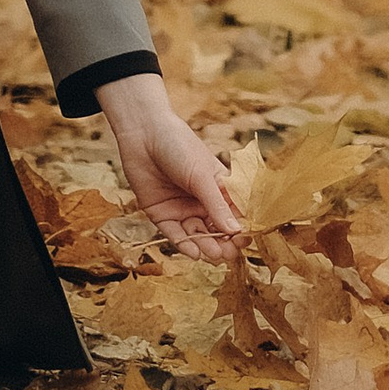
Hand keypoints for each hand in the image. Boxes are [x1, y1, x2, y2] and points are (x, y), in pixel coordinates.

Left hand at [96, 73, 244, 259]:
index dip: (240, 229)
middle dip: (224, 243)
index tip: (244, 240)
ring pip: (198, 235)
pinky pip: (176, 235)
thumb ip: (217, 206)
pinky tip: (194, 252)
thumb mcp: (202, 176)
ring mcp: (182, 209)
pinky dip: (185, 245)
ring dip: (206, 246)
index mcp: (219, 189)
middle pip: (217, 230)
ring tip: (213, 254)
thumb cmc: (179, 147)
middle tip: (228, 253)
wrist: (143, 134)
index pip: (235, 215)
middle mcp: (202, 202)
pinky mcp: (162, 215)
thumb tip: (237, 232)